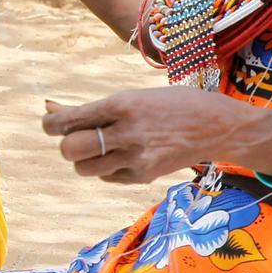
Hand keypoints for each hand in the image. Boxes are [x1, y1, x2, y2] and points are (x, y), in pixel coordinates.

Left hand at [42, 87, 258, 184]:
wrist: (220, 126)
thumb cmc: (177, 104)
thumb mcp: (137, 96)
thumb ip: (97, 107)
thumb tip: (52, 109)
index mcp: (123, 104)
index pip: (68, 121)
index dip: (51, 124)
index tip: (52, 124)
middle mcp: (127, 132)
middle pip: (70, 149)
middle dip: (69, 144)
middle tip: (81, 138)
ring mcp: (136, 157)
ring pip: (84, 168)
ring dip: (86, 159)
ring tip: (103, 149)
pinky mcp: (144, 175)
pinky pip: (107, 177)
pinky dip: (109, 168)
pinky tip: (126, 155)